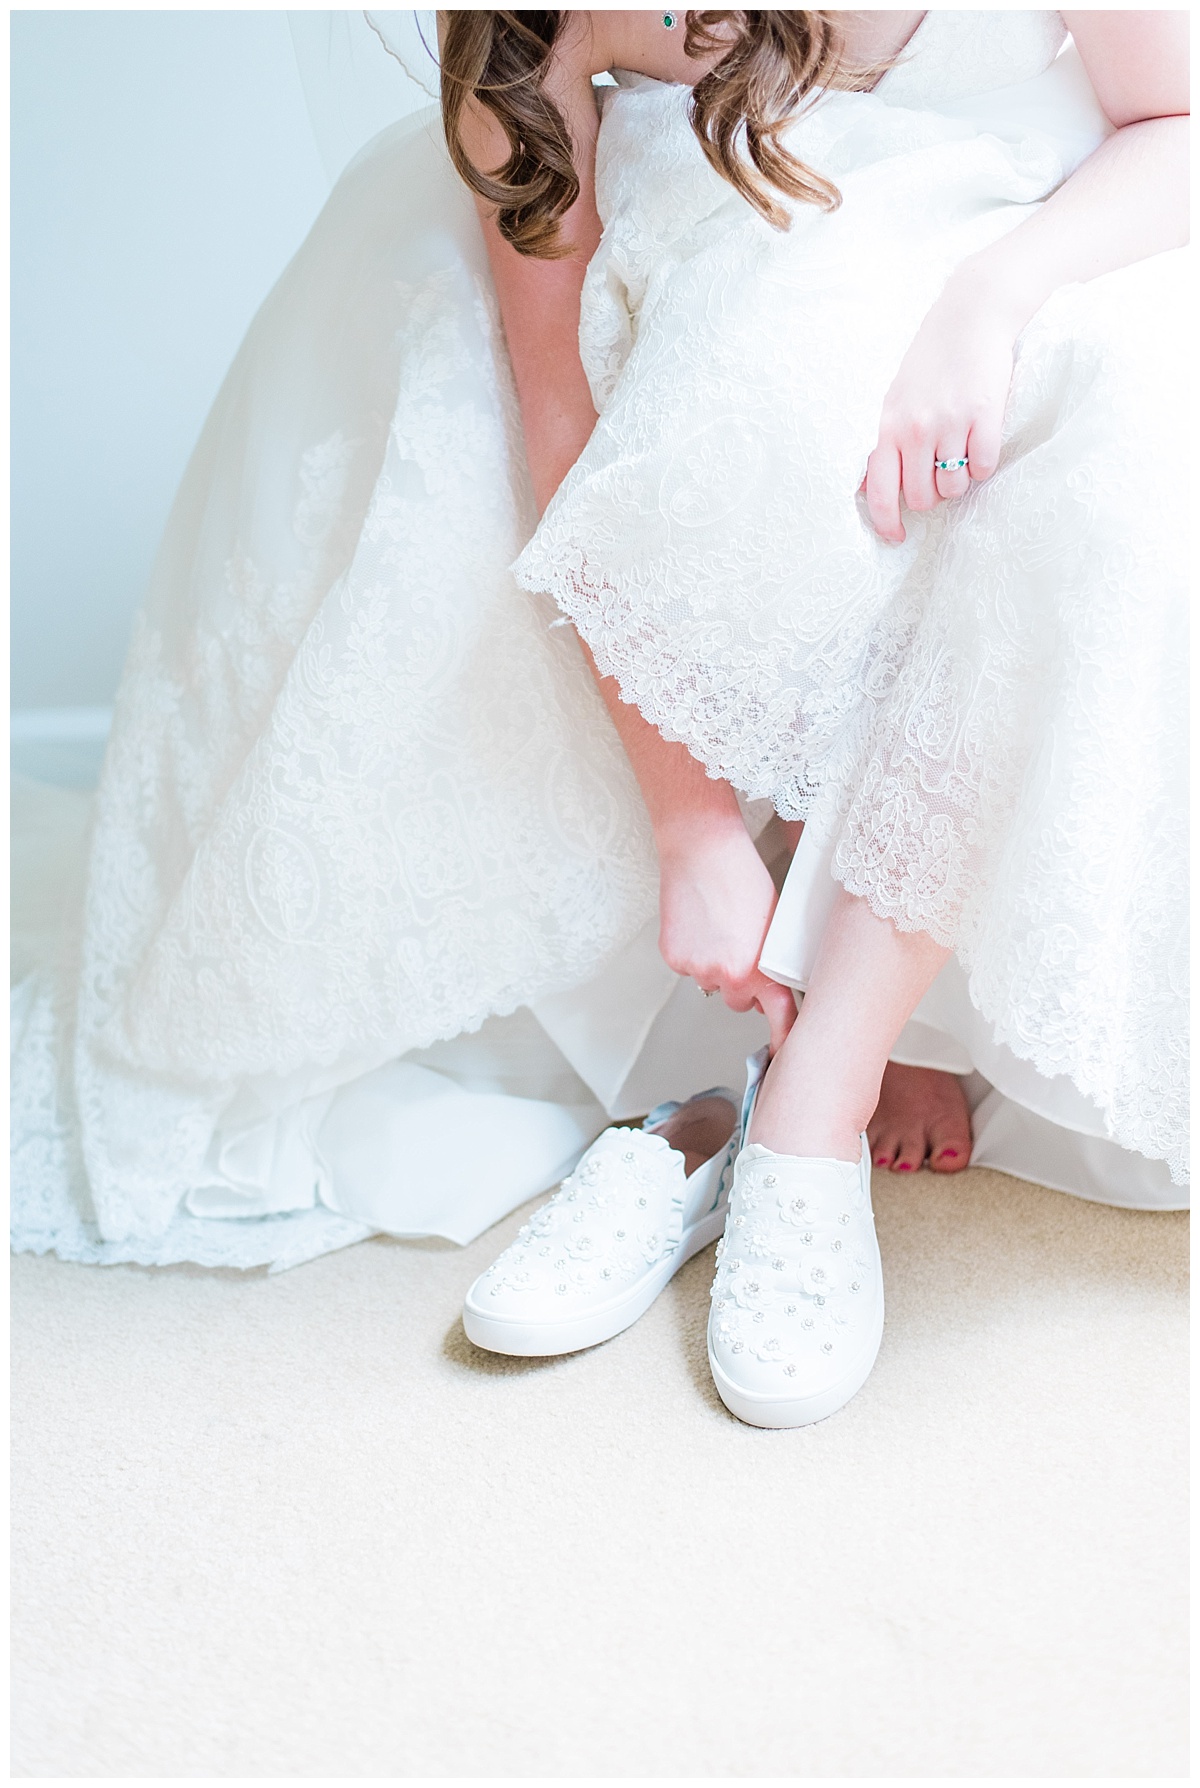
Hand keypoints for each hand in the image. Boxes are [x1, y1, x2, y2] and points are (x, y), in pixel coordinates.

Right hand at [656, 815, 796, 1054]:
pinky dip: (692, 953)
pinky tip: (699, 925)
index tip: (785, 1055)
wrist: (702, 850)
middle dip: (741, 983)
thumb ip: (772, 960)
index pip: (778, 1016)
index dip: (782, 1036)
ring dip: (715, 966)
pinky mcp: (673, 958)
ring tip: (718, 928)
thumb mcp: (774, 923)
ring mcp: (696, 969)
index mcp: (759, 970)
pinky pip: (688, 968)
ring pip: (710, 983)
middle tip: (742, 948)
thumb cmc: (743, 878)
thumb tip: (769, 982)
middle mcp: (727, 977)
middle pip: (739, 1001)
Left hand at [863, 288, 1016, 543]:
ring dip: (960, 481)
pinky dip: (985, 465)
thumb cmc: (932, 362)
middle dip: (932, 496)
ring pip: (954, 487)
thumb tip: (866, 488)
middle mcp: (915, 429)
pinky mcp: (984, 416)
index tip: (896, 538)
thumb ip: (885, 443)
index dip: (886, 523)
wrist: (971, 316)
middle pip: (921, 498)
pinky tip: (982, 443)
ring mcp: (950, 423)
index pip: (880, 492)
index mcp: (889, 427)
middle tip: (940, 474)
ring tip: (962, 453)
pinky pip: (984, 467)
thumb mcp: (895, 400)